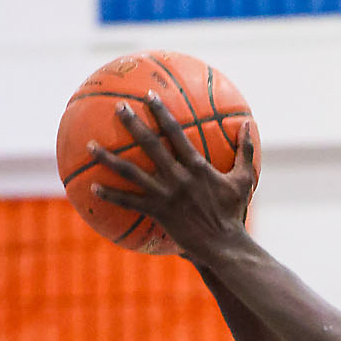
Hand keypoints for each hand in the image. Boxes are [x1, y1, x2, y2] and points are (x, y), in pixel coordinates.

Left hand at [89, 93, 257, 258]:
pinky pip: (129, 202)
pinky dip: (111, 194)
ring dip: (108, 158)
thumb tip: (251, 125)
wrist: (223, 244)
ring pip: (131, 172)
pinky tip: (93, 186)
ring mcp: (164, 194)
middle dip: (133, 123)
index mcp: (196, 166)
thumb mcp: (244, 180)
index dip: (162, 113)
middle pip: (150, 144)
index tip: (149, 96)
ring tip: (90, 146)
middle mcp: (177, 177)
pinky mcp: (157, 212)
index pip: (176, 133)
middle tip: (118, 107)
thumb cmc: (234, 212)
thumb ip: (245, 151)